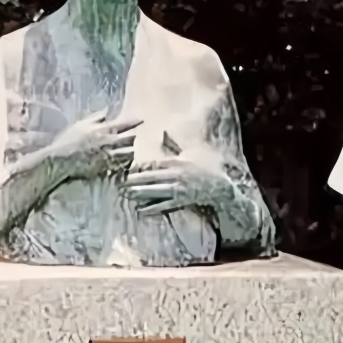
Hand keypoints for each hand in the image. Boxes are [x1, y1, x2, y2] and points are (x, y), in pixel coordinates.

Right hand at [47, 109, 141, 180]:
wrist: (60, 160)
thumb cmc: (68, 140)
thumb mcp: (80, 125)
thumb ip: (95, 118)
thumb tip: (107, 111)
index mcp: (102, 130)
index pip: (123, 124)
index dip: (134, 122)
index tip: (142, 120)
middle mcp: (108, 143)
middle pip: (130, 139)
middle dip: (132, 138)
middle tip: (131, 137)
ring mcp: (108, 157)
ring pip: (128, 153)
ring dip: (129, 150)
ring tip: (126, 150)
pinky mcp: (107, 168)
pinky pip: (122, 165)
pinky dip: (124, 162)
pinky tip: (120, 162)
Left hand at [121, 154, 236, 215]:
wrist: (222, 184)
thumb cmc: (207, 165)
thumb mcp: (191, 151)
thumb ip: (174, 144)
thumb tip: (164, 132)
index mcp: (176, 162)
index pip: (153, 164)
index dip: (139, 167)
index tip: (126, 168)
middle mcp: (175, 175)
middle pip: (150, 178)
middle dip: (134, 180)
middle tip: (119, 183)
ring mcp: (178, 189)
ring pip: (155, 191)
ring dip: (139, 193)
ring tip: (126, 194)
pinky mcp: (182, 201)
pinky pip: (165, 205)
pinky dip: (152, 208)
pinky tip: (141, 210)